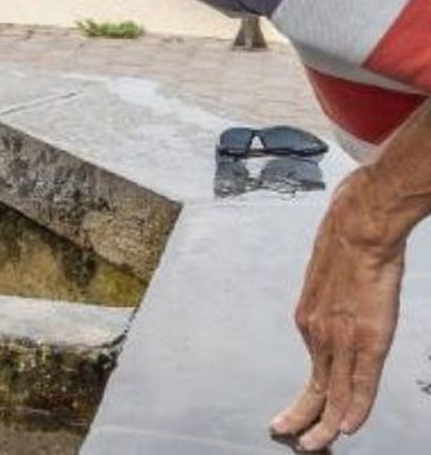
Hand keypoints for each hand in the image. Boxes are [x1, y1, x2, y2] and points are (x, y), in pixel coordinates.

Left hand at [271, 169, 406, 449]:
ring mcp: (342, 337)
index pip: (312, 369)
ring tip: (315, 446)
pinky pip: (359, 383)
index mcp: (310, 319)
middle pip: (314, 387)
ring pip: (333, 392)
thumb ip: (330, 303)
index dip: (307, 397)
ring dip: (325, 424)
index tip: (296, 415)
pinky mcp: (366, 337)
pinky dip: (353, 408)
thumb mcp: (326, 280)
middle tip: (291, 439)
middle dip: (302, 418)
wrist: (358, 225)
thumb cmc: (346, 243)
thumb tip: (337, 309)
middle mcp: (319, 333)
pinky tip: (347, 427)